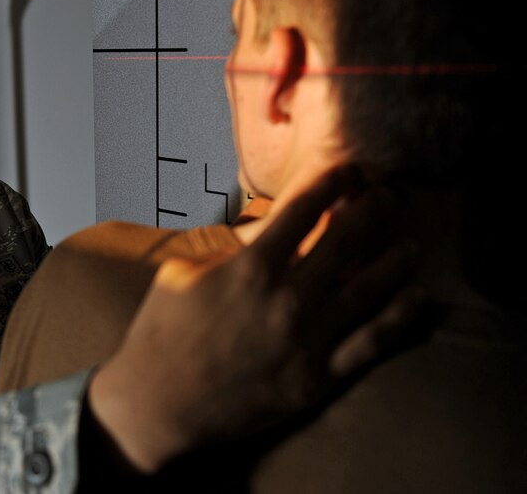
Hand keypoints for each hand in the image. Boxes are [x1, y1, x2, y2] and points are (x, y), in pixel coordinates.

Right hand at [87, 166, 422, 472]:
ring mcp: (305, 339)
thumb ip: (230, 245)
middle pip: (344, 242)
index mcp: (250, 266)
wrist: (158, 401)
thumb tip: (265, 223)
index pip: (303, 211)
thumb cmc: (162, 329)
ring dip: (394, 260)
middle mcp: (286, 297)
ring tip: (412, 243)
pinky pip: (368, 344)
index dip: (331, 183)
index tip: (350, 171)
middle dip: (372, 211)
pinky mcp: (315, 378)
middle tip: (390, 196)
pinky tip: (415, 297)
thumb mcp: (184, 270)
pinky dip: (397, 318)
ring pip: (367, 289)